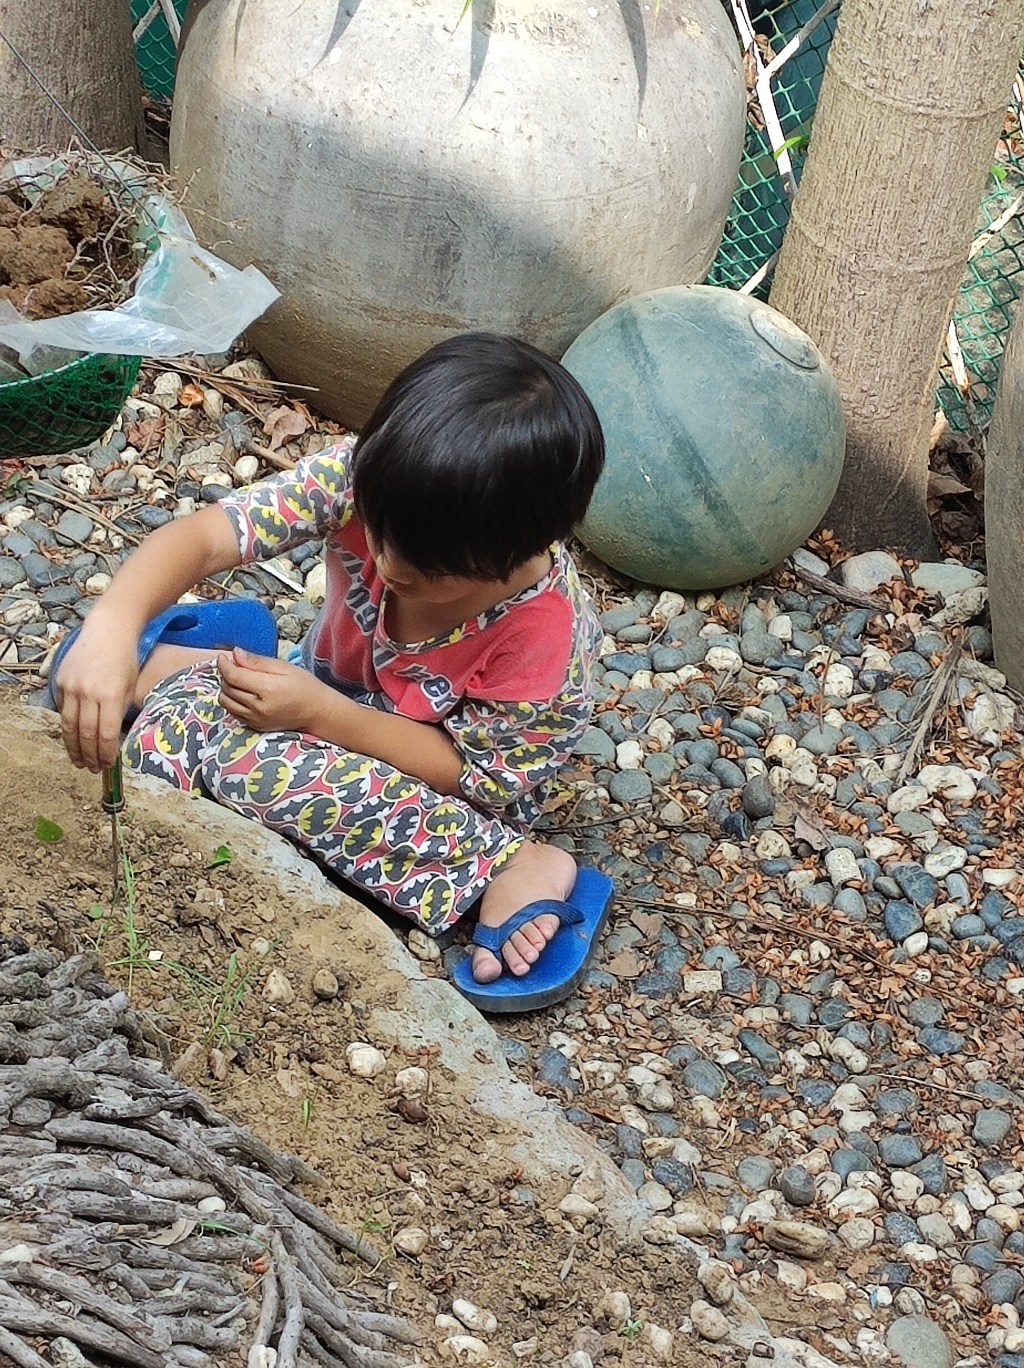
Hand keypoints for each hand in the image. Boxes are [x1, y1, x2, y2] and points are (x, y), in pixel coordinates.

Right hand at [57, 617, 140, 772]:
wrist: (108, 630)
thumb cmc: (126, 659)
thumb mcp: (132, 686)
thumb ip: (121, 711)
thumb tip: (113, 739)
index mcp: (112, 695)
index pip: (106, 734)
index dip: (106, 754)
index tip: (108, 765)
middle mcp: (89, 692)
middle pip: (86, 733)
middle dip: (89, 755)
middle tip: (92, 769)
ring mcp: (72, 686)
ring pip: (69, 725)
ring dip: (74, 747)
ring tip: (79, 761)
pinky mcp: (61, 681)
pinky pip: (63, 710)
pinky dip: (68, 726)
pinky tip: (73, 737)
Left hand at [216, 648, 327, 732]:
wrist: (317, 712)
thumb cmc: (304, 687)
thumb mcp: (284, 667)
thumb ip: (257, 662)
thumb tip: (236, 654)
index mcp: (267, 689)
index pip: (233, 676)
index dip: (223, 664)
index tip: (224, 657)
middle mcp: (258, 707)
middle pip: (227, 688)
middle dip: (226, 674)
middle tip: (236, 665)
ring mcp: (256, 719)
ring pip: (226, 701)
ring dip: (226, 688)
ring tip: (238, 680)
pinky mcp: (255, 726)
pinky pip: (233, 712)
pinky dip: (232, 700)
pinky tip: (243, 693)